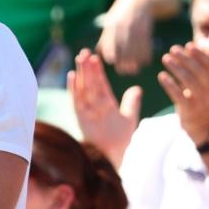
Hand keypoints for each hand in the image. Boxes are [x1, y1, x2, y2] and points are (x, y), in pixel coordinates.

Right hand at [67, 49, 140, 167]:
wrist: (112, 156)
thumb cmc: (119, 140)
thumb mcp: (129, 119)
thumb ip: (131, 103)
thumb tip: (136, 88)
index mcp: (106, 104)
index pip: (102, 84)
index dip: (98, 71)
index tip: (96, 57)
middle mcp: (95, 106)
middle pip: (91, 83)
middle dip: (88, 68)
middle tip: (84, 52)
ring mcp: (87, 111)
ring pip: (84, 88)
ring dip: (82, 73)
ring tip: (80, 58)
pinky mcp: (81, 118)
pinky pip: (76, 101)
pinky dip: (73, 89)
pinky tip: (71, 76)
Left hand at [97, 0, 153, 74]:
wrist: (138, 0)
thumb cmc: (120, 15)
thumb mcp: (110, 23)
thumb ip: (104, 39)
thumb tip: (95, 54)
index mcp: (113, 25)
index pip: (111, 42)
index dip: (112, 53)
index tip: (113, 62)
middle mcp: (125, 26)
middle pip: (124, 46)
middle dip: (124, 60)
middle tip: (124, 71)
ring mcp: (137, 26)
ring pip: (136, 46)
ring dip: (136, 60)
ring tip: (134, 70)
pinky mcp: (147, 28)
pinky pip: (147, 43)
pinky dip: (146, 53)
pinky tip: (145, 62)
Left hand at [157, 43, 208, 144]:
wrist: (205, 125)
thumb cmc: (204, 97)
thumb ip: (208, 60)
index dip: (200, 54)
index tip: (189, 45)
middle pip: (198, 71)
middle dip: (185, 58)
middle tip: (172, 49)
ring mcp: (200, 100)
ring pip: (189, 82)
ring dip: (176, 68)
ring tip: (165, 58)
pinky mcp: (188, 109)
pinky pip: (179, 96)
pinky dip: (170, 85)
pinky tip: (161, 75)